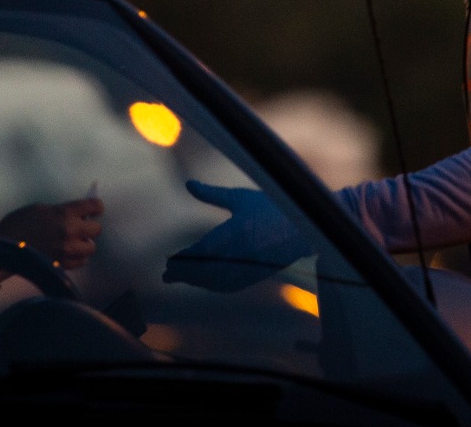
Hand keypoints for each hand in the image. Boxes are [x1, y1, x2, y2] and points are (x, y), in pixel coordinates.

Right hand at [0, 194, 103, 270]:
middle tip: (81, 226)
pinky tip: (68, 252)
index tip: (94, 209)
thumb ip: (61, 211)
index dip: (96, 207)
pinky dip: (77, 257)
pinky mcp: (62, 264)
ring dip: (84, 244)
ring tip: (74, 242)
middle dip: (90, 227)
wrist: (4, 247)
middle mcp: (70, 231)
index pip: (94, 206)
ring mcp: (67, 250)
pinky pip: (81, 261)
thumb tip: (77, 214)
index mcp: (65, 213)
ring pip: (91, 248)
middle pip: (97, 229)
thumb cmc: (18, 223)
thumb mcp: (40, 209)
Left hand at [162, 180, 309, 292]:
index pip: (202, 251)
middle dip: (184, 274)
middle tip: (167, 275)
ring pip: (216, 281)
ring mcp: (249, 267)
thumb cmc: (271, 206)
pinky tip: (203, 282)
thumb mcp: (241, 197)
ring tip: (180, 278)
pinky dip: (213, 286)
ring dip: (196, 282)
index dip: (184, 258)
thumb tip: (189, 184)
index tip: (169, 260)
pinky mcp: (256, 275)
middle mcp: (241, 253)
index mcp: (236, 231)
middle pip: (205, 270)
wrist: (304, 226)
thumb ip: (212, 194)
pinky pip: (230, 286)